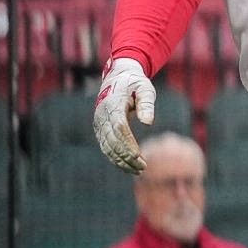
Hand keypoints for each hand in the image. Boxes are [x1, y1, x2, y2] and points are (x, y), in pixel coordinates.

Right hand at [93, 57, 156, 172]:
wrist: (117, 77)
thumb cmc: (135, 83)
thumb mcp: (145, 88)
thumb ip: (146, 103)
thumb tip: (148, 123)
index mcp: (113, 105)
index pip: (119, 128)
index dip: (127, 143)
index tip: (138, 155)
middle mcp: (102, 116)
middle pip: (112, 140)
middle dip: (126, 156)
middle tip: (143, 167)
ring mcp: (98, 123)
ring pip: (107, 147)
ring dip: (121, 161)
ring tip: (138, 170)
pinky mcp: (99, 129)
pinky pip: (106, 147)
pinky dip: (115, 158)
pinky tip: (128, 166)